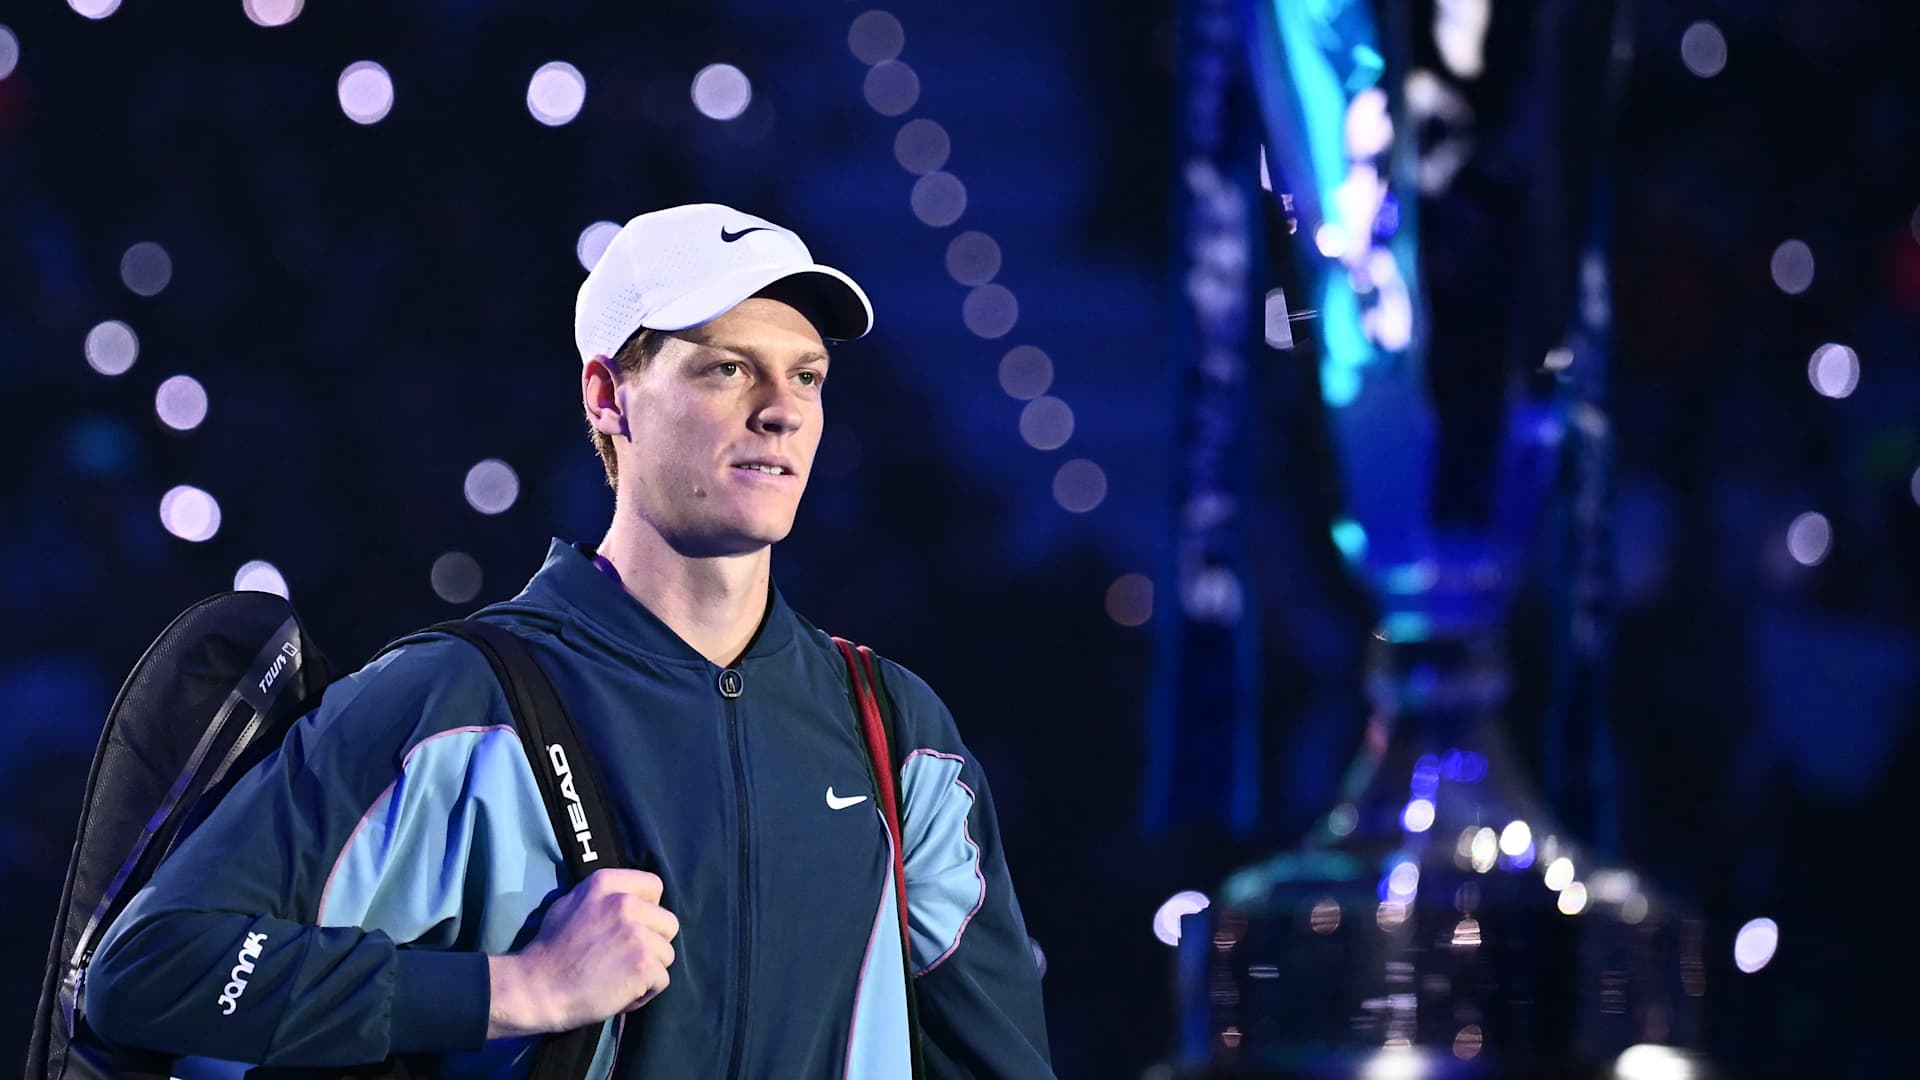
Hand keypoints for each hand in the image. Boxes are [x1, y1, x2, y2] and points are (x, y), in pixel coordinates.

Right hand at [487, 869, 679, 1038]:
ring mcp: (637, 933)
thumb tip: (628, 898)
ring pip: (667, 954)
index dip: (649, 910)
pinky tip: (621, 995)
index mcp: (606, 883)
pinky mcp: (643, 963)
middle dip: (653, 943)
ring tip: (621, 979)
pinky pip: (662, 980)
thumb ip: (602, 898)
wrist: (535, 988)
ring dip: (649, 970)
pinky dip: (645, 993)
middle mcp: (625, 903)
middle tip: (627, 959)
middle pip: (668, 923)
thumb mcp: (569, 904)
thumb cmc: (549, 950)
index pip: (654, 886)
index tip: (634, 927)